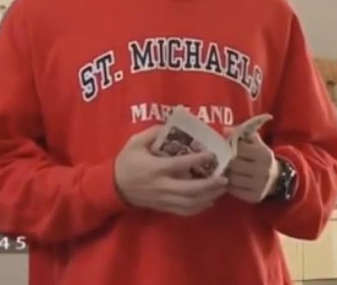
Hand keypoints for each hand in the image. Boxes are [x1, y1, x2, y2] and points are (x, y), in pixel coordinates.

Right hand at [113, 126, 228, 215]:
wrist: (112, 187)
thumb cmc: (126, 162)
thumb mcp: (135, 142)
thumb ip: (153, 132)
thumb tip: (171, 125)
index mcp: (155, 168)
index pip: (180, 164)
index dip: (197, 160)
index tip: (212, 155)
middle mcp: (162, 185)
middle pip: (190, 189)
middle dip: (209, 185)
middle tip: (224, 178)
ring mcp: (163, 199)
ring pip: (189, 203)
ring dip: (208, 197)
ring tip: (221, 189)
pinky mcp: (163, 207)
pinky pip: (184, 211)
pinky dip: (199, 208)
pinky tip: (209, 201)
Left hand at [226, 133, 279, 202]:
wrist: (277, 178)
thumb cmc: (261, 157)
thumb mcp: (256, 143)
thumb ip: (242, 134)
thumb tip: (225, 130)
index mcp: (264, 154)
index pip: (239, 148)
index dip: (229, 147)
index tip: (226, 148)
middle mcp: (263, 170)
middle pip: (234, 164)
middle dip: (226, 162)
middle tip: (222, 161)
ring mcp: (260, 185)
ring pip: (232, 179)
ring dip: (226, 174)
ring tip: (226, 171)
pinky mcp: (255, 197)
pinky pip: (234, 191)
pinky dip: (230, 185)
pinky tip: (231, 181)